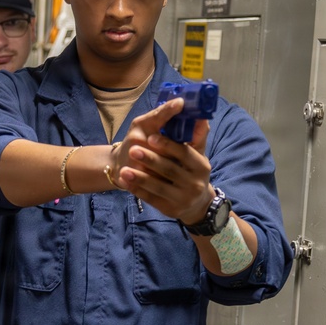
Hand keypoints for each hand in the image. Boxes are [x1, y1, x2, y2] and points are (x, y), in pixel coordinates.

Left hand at [110, 98, 213, 221]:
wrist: (196, 203)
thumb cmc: (192, 172)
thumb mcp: (197, 155)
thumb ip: (197, 136)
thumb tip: (200, 115)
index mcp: (201, 166)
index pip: (184, 154)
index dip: (168, 145)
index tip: (151, 137)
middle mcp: (195, 184)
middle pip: (170, 170)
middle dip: (150, 159)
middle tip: (133, 150)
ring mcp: (183, 199)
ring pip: (158, 187)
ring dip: (140, 178)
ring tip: (124, 169)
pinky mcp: (170, 210)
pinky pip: (151, 199)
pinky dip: (137, 190)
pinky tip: (125, 181)